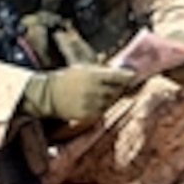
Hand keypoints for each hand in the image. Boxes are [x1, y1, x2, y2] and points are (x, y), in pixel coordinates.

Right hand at [18, 64, 134, 121]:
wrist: (48, 95)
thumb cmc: (67, 78)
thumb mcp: (82, 68)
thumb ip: (100, 70)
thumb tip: (119, 70)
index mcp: (93, 75)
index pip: (117, 76)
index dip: (128, 76)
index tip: (134, 75)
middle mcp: (94, 90)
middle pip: (117, 90)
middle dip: (118, 87)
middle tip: (118, 85)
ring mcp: (91, 103)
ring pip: (110, 101)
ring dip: (109, 97)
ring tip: (100, 93)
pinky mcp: (88, 115)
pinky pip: (102, 111)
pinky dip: (102, 106)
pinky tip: (95, 102)